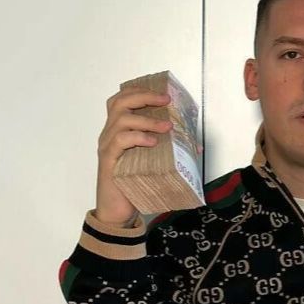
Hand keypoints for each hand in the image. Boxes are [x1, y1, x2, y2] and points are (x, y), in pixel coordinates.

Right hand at [94, 87, 171, 226]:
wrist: (118, 212)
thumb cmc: (135, 184)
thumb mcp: (153, 162)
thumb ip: (166, 150)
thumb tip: (196, 146)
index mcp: (118, 130)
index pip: (121, 100)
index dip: (139, 91)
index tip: (163, 93)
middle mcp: (109, 134)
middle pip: (119, 102)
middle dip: (144, 96)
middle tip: (165, 101)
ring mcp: (107, 146)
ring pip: (121, 120)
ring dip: (147, 120)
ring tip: (166, 127)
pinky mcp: (108, 161)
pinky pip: (119, 141)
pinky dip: (137, 137)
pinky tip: (152, 142)